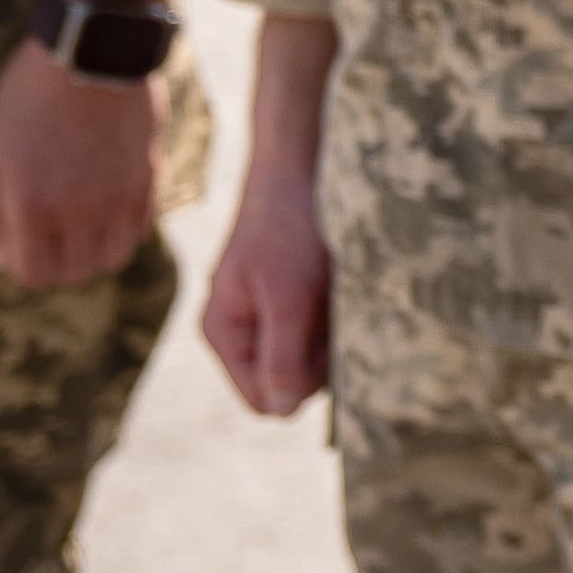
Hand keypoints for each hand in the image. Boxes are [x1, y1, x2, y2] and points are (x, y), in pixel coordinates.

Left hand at [0, 32, 164, 287]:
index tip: (23, 243)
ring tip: (82, 222)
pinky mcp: (149, 179)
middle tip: (51, 231)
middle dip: (59, 261)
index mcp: (29, 205)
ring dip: (94, 250)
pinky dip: (123, 228)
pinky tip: (108, 201)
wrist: (92, 49)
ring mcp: (117, 197)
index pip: (33, 274)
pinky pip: (140, 229)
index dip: (24, 264)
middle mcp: (77, 211)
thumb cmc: (27, 97)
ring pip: (112, 257)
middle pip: (75, 272)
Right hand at [201, 13, 339, 415]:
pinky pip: (330, 328)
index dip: (301, 384)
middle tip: (337, 309)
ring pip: (316, 356)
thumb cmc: (292, 224)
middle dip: (322, 357)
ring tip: (341, 288)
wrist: (308, 158)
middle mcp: (247, 327)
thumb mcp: (288, 294)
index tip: (325, 342)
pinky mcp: (303, 295)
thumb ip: (282, 355)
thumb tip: (280, 413)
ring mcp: (275, 312)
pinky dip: (344, 312)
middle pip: (294, 381)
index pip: (264, 399)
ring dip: (337, 333)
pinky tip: (348, 282)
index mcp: (224, 332)